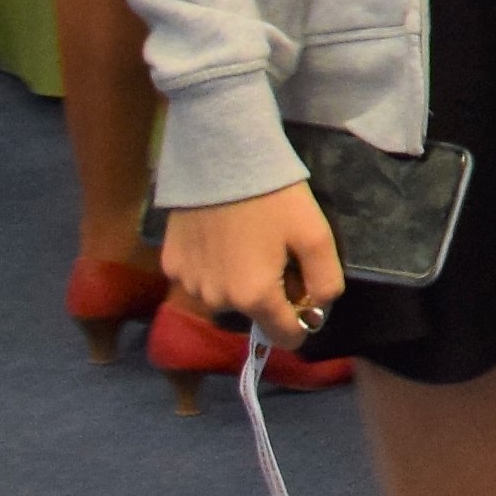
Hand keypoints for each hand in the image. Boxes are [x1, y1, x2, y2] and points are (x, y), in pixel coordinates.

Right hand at [164, 184, 343, 348]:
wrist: (221, 157)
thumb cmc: (274, 197)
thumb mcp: (316, 236)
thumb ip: (325, 281)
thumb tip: (319, 309)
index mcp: (254, 297)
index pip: (284, 337)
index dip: (301, 321)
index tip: (304, 292)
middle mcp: (216, 300)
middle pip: (255, 313)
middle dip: (271, 293)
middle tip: (277, 251)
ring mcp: (188, 283)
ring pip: (226, 297)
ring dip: (239, 281)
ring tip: (247, 240)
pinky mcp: (170, 264)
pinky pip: (201, 278)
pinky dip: (213, 266)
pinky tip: (220, 236)